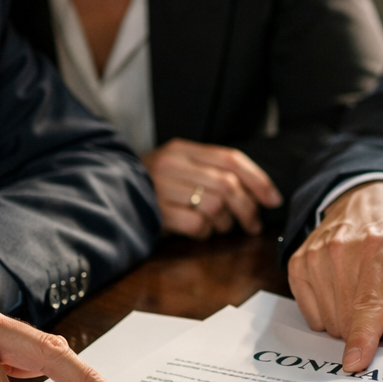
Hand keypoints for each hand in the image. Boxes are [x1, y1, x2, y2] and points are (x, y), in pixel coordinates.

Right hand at [142, 139, 282, 238]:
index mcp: (182, 149)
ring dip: (225, 223)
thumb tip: (260, 193)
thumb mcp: (181, 168)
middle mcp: (172, 164)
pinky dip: (205, 233)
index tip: (273, 199)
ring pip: (215, 206)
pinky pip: (196, 225)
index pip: (231, 159)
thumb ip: (213, 171)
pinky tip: (199, 232)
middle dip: (248, 208)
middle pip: (227, 184)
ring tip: (219, 227)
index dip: (258, 180)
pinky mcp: (155, 213)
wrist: (109, 195)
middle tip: (253, 224)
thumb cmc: (154, 186)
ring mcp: (161, 188)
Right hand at [288, 182, 382, 372]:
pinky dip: (331, 312)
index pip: (367, 303)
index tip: (354, 363)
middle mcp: (341, 250)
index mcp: (379, 248)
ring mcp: (314, 256)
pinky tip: (345, 289)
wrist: (368, 196)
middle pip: (348, 320)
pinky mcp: (298, 263)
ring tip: (367, 290)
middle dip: (372, 326)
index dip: (361, 337)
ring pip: (329, 322)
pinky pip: (312, 315)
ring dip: (350, 319)